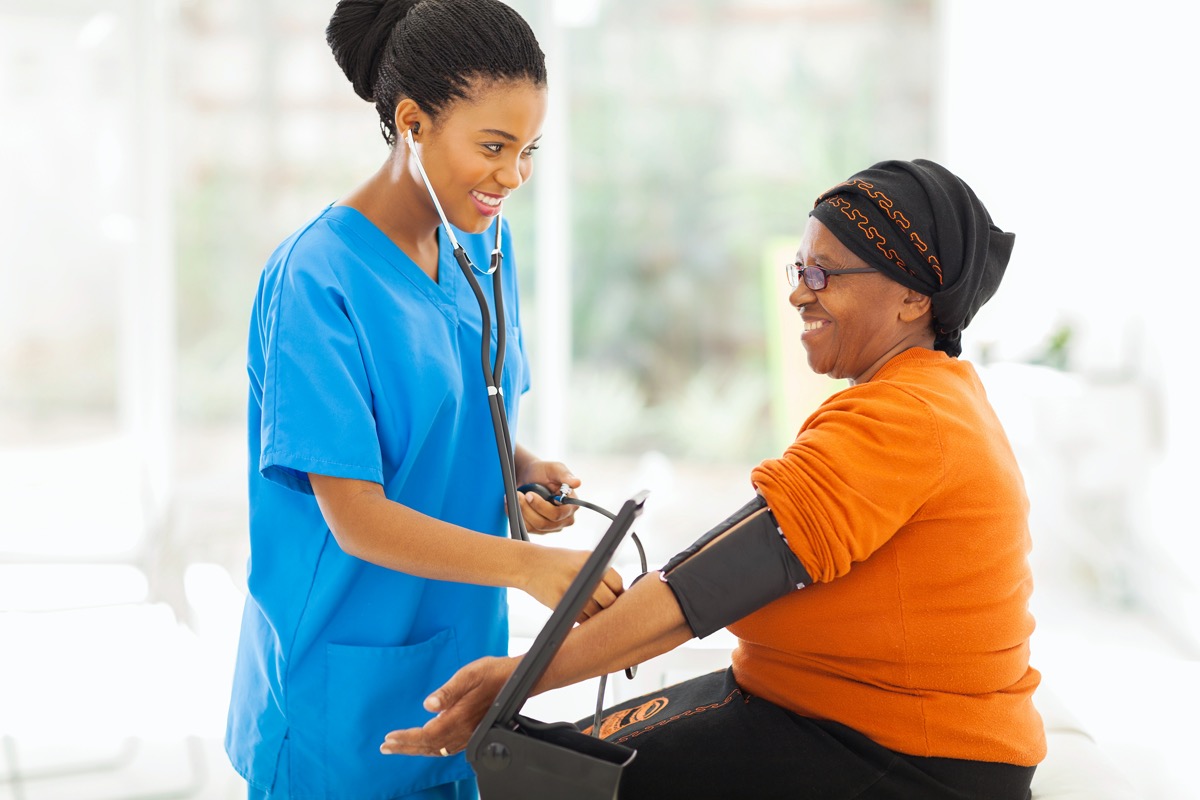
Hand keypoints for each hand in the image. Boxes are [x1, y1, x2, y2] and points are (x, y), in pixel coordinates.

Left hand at [380, 656, 518, 756]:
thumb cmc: (493, 673)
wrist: (516, 678)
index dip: (407, 739)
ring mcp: (470, 734)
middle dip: (406, 748)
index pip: (427, 735)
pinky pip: (448, 748)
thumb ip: (448, 691)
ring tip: (399, 747)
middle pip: (430, 747)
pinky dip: (432, 749)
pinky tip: (426, 744)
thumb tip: (429, 704)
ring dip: (417, 750)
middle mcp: (464, 730)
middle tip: (386, 747)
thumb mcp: (469, 674)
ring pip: (438, 750)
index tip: (389, 738)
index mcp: (460, 716)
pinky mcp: (473, 732)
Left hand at [515, 460, 580, 533]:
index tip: (529, 494)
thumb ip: (565, 475)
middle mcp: (564, 519)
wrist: (530, 475)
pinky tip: (512, 505)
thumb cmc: (544, 471)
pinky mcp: (539, 530)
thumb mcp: (555, 469)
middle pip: (544, 523)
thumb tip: (577, 483)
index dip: (541, 506)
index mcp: (571, 505)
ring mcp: (552, 526)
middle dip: (528, 509)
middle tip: (519, 495)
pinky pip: (527, 529)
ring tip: (515, 497)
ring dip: (521, 512)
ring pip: (534, 527)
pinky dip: (517, 516)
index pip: (558, 514)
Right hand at [526, 546, 622, 622]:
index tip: (614, 598)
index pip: (617, 583)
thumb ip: (601, 572)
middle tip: (603, 608)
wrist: (529, 564)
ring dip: (595, 616)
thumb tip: (621, 594)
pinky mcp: (558, 602)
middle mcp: (582, 573)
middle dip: (608, 607)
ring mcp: (570, 588)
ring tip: (588, 608)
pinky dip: (582, 619)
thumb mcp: (581, 559)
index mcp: (591, 560)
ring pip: (594, 612)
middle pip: (608, 600)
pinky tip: (576, 610)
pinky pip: (579, 618)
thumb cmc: (558, 563)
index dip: (618, 593)